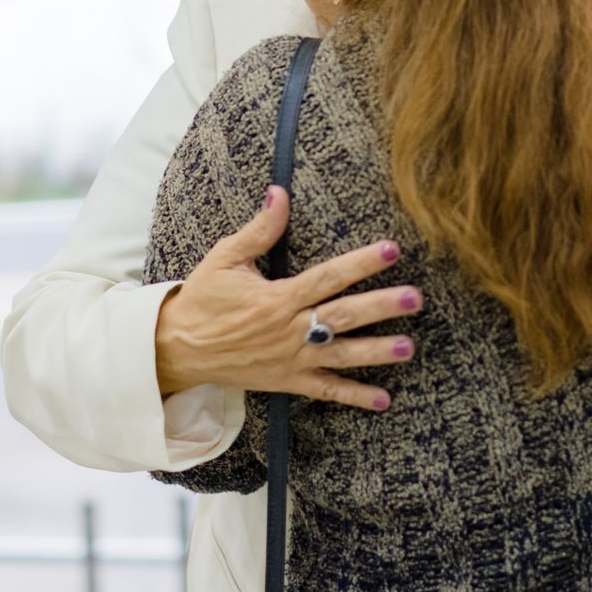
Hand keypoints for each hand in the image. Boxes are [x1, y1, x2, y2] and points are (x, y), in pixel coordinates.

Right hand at [154, 186, 421, 410]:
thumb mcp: (225, 257)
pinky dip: (353, 396)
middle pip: (343, 315)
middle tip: (415, 298)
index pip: (328, 276)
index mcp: (277, 297)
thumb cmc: (203, 299)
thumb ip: (259, 229)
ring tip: (408, 347)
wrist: (177, 348)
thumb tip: (280, 192)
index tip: (392, 250)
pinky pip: (325, 390)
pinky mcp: (287, 382)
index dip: (361, 263)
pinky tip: (384, 399)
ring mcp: (290, 359)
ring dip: (376, 352)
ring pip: (341, 354)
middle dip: (381, 307)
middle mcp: (288, 329)